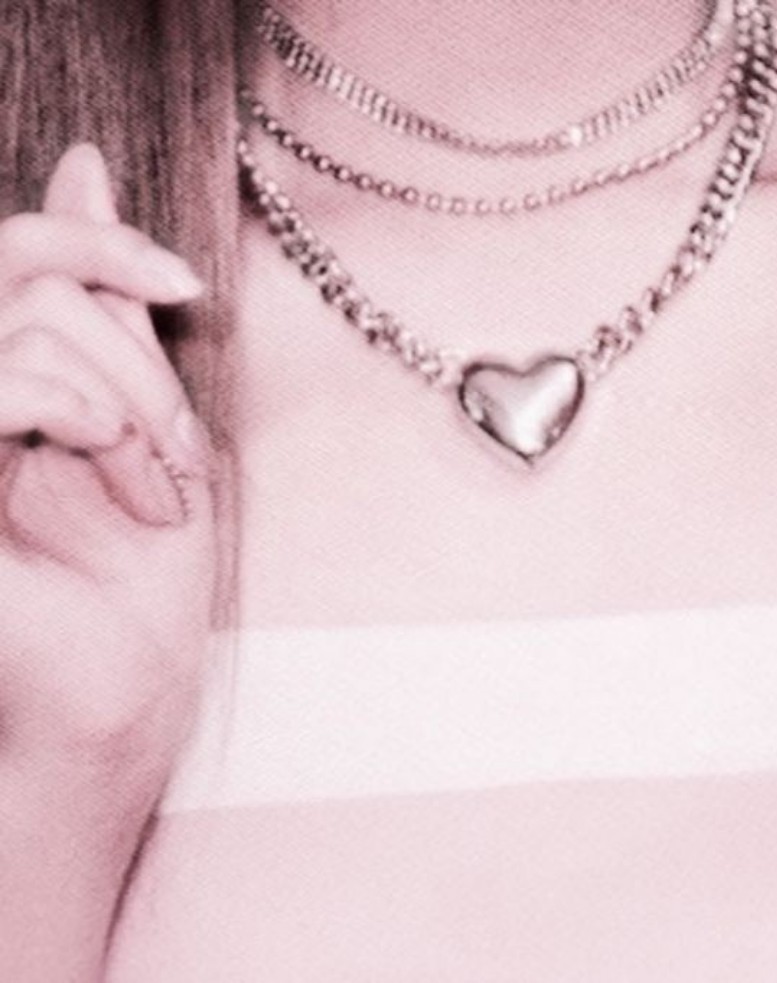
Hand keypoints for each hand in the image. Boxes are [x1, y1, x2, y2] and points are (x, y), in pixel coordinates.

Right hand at [0, 144, 215, 774]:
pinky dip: (91, 416)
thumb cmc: (138, 557)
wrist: (125, 676)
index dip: (99, 245)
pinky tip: (118, 468)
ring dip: (134, 408)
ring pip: (37, 329)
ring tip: (159, 489)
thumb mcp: (141, 414)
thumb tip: (85, 163)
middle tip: (181, 455)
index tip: (185, 283)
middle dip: (141, 365)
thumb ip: (104, 302)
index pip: (14, 256)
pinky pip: (9, 385)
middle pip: (36, 285)